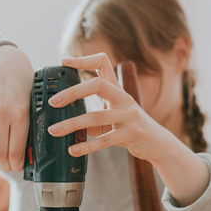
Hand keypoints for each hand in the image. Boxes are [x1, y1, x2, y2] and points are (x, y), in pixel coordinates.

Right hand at [0, 45, 33, 171]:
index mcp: (20, 114)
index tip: (17, 168)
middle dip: (6, 163)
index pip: (16, 150)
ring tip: (3, 146)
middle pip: (0, 151)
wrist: (5, 63)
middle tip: (9, 167)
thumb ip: (29, 127)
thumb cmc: (24, 85)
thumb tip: (27, 154)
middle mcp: (1, 113)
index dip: (16, 164)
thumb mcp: (33, 104)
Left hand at [50, 53, 209, 206]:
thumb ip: (91, 116)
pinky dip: (87, 145)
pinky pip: (105, 140)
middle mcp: (124, 98)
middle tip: (53, 102)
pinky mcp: (132, 133)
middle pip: (98, 84)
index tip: (64, 62)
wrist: (157, 144)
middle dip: (73, 92)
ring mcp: (129, 115)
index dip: (83, 60)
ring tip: (54, 131)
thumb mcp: (111, 116)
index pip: (102, 62)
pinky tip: (73, 150)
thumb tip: (63, 121)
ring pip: (97, 116)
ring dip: (72, 124)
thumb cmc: (129, 127)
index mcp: (117, 89)